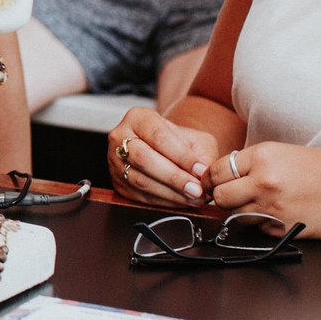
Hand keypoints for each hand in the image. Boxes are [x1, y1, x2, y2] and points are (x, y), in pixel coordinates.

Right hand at [104, 107, 221, 208]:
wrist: (164, 150)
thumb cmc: (179, 142)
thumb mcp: (195, 139)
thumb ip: (201, 154)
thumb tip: (205, 174)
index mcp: (138, 118)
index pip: (158, 136)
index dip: (180, 155)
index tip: (200, 170)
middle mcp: (120, 137)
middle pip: (143, 158)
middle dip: (173, 177)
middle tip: (196, 189)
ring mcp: (115, 161)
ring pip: (140, 180)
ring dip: (170, 193)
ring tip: (193, 197)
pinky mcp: (118, 182)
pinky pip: (139, 195)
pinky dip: (163, 201)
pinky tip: (181, 201)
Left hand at [207, 142, 320, 240]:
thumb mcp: (294, 153)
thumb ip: (262, 162)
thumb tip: (237, 172)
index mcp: (265, 155)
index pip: (219, 169)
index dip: (215, 178)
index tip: (217, 183)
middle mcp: (263, 180)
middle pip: (221, 195)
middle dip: (224, 198)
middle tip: (234, 197)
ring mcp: (272, 208)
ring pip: (235, 216)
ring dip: (242, 213)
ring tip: (261, 207)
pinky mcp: (283, 230)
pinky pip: (258, 231)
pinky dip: (262, 227)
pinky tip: (281, 217)